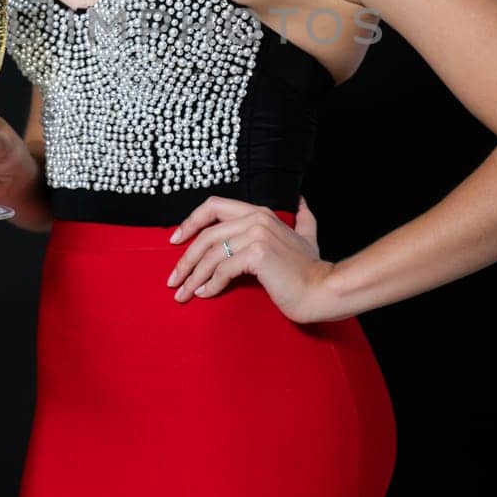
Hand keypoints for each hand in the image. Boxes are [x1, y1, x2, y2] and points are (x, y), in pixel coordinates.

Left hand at [167, 194, 341, 324]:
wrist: (323, 290)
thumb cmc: (311, 269)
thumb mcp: (307, 236)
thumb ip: (302, 218)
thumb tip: (301, 202)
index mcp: (260, 212)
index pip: (213, 206)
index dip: (190, 222)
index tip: (175, 241)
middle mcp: (256, 218)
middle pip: (206, 234)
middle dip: (185, 258)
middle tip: (173, 280)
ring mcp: (257, 235)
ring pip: (211, 253)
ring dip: (193, 276)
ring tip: (184, 293)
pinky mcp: (257, 254)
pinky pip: (222, 269)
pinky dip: (210, 284)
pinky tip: (205, 294)